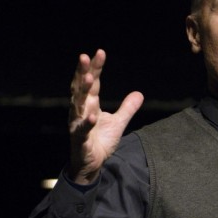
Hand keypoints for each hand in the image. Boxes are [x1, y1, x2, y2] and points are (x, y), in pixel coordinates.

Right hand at [68, 49, 143, 184]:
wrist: (92, 164)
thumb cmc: (100, 141)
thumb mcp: (118, 123)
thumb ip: (127, 108)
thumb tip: (139, 93)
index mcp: (89, 104)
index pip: (92, 83)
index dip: (95, 68)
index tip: (99, 52)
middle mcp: (81, 111)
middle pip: (81, 88)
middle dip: (83, 72)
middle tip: (85, 56)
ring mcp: (78, 124)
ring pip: (78, 105)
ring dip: (83, 91)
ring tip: (90, 78)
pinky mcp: (80, 139)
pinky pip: (83, 129)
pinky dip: (87, 122)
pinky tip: (93, 115)